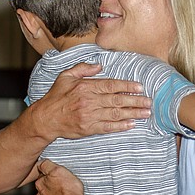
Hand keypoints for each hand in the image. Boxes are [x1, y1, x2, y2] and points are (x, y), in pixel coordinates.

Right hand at [33, 62, 151, 139]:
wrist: (45, 119)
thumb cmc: (56, 96)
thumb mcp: (65, 76)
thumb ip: (83, 68)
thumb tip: (99, 65)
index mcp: (86, 87)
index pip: (111, 85)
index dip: (127, 86)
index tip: (140, 87)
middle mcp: (89, 101)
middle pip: (117, 100)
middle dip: (136, 101)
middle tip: (149, 101)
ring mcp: (90, 116)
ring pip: (115, 114)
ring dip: (133, 113)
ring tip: (146, 113)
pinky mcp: (89, 129)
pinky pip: (108, 127)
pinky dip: (121, 126)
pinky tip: (131, 124)